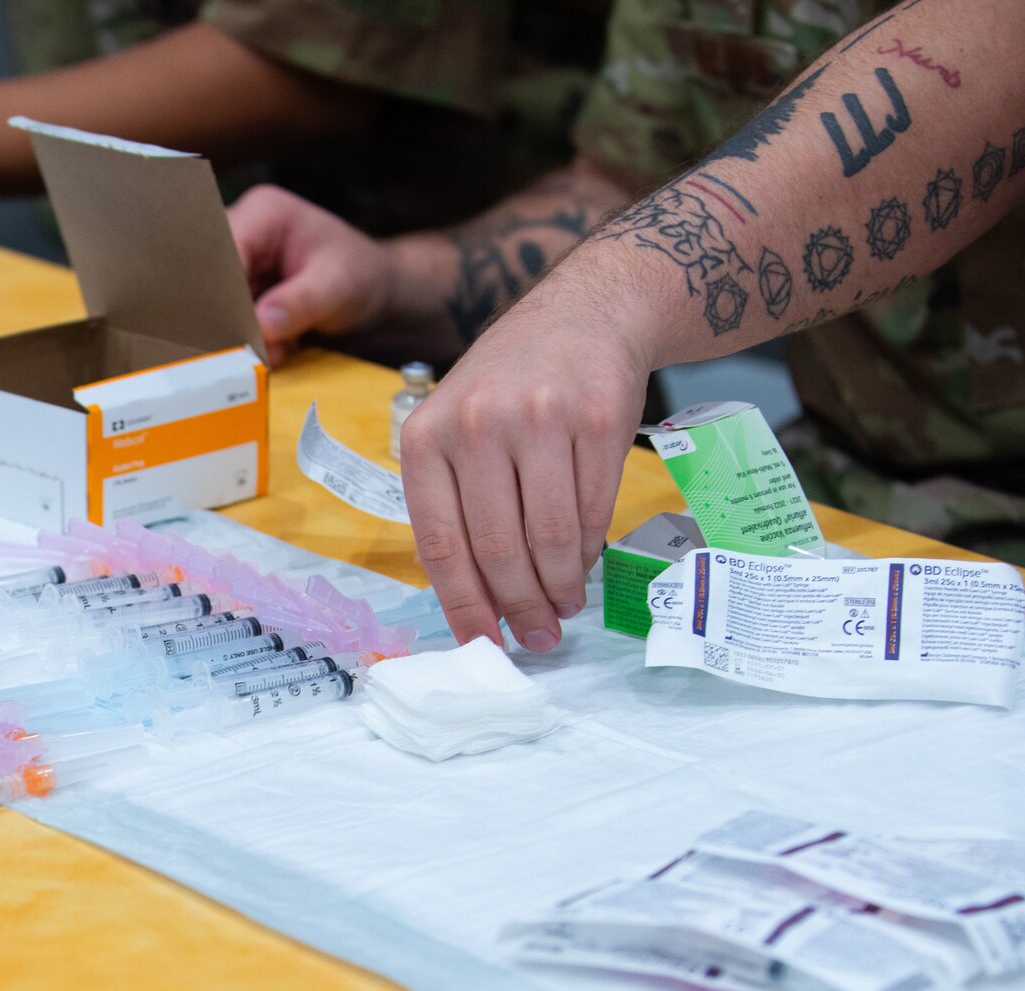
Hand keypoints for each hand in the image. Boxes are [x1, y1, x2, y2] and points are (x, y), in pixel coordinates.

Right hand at [227, 185, 397, 366]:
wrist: (374, 292)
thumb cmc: (361, 275)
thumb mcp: (338, 287)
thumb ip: (299, 303)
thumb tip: (261, 324)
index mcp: (264, 212)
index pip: (224, 248)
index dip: (221, 290)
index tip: (233, 330)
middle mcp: (243, 231)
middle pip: (211, 275)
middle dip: (232, 317)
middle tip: (255, 349)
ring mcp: (239, 263)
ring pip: (217, 303)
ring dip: (244, 334)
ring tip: (282, 349)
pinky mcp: (241, 290)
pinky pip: (229, 318)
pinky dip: (252, 340)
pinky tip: (281, 346)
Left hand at [397, 262, 650, 652]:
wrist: (586, 313)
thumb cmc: (512, 383)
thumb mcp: (459, 427)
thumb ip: (459, 503)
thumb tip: (477, 601)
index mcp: (427, 437)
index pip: (440, 543)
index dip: (463, 605)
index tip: (484, 644)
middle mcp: (476, 425)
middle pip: (497, 549)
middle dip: (520, 607)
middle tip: (539, 638)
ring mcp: (538, 420)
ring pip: (548, 539)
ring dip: (559, 588)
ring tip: (564, 608)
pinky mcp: (597, 420)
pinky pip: (592, 512)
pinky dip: (587, 551)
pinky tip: (583, 565)